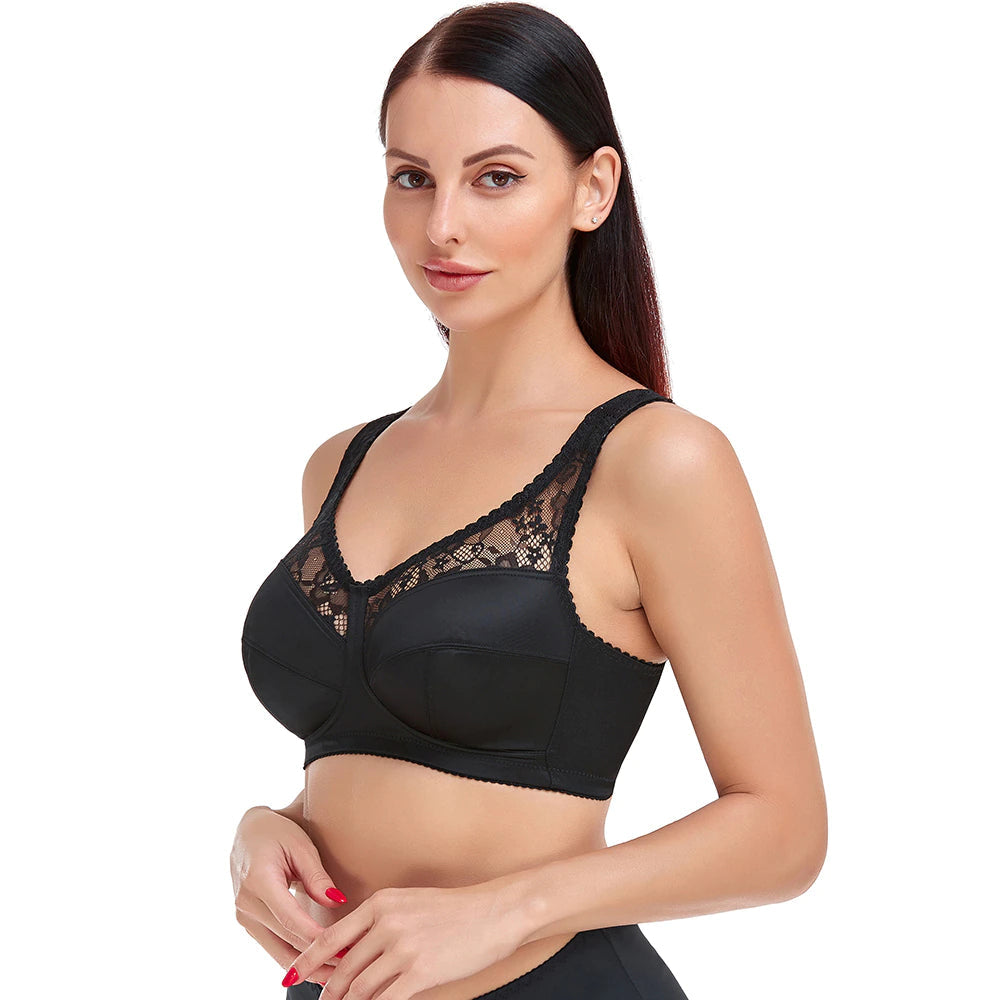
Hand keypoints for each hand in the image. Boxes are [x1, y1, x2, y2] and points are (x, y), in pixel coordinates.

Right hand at [230, 805, 348, 984]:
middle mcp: (246, 903)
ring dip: (308, 966)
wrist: (247, 833)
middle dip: (318, 957)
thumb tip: (337, 902)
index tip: (344, 948)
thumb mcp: (301, 845)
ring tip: (339, 975)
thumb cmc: (278, 833)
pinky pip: (274, 947)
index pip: (290, 918)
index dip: (316, 937)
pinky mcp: (249, 924)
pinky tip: (320, 967)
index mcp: (258, 880)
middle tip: (350, 966)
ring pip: (278, 952)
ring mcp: (244, 917)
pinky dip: (296, 959)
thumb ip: (317, 876)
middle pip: (285, 940)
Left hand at [281, 882, 526, 998]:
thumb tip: (349, 952)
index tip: (288, 975)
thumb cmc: (453, 910)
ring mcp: (403, 948)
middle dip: (330, 991)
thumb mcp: (408, 903)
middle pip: (343, 968)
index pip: (330, 936)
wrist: (494, 912)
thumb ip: (378, 923)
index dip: (306, 961)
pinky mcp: (421, 972)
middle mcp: (386, 923)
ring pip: (361, 989)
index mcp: (380, 903)